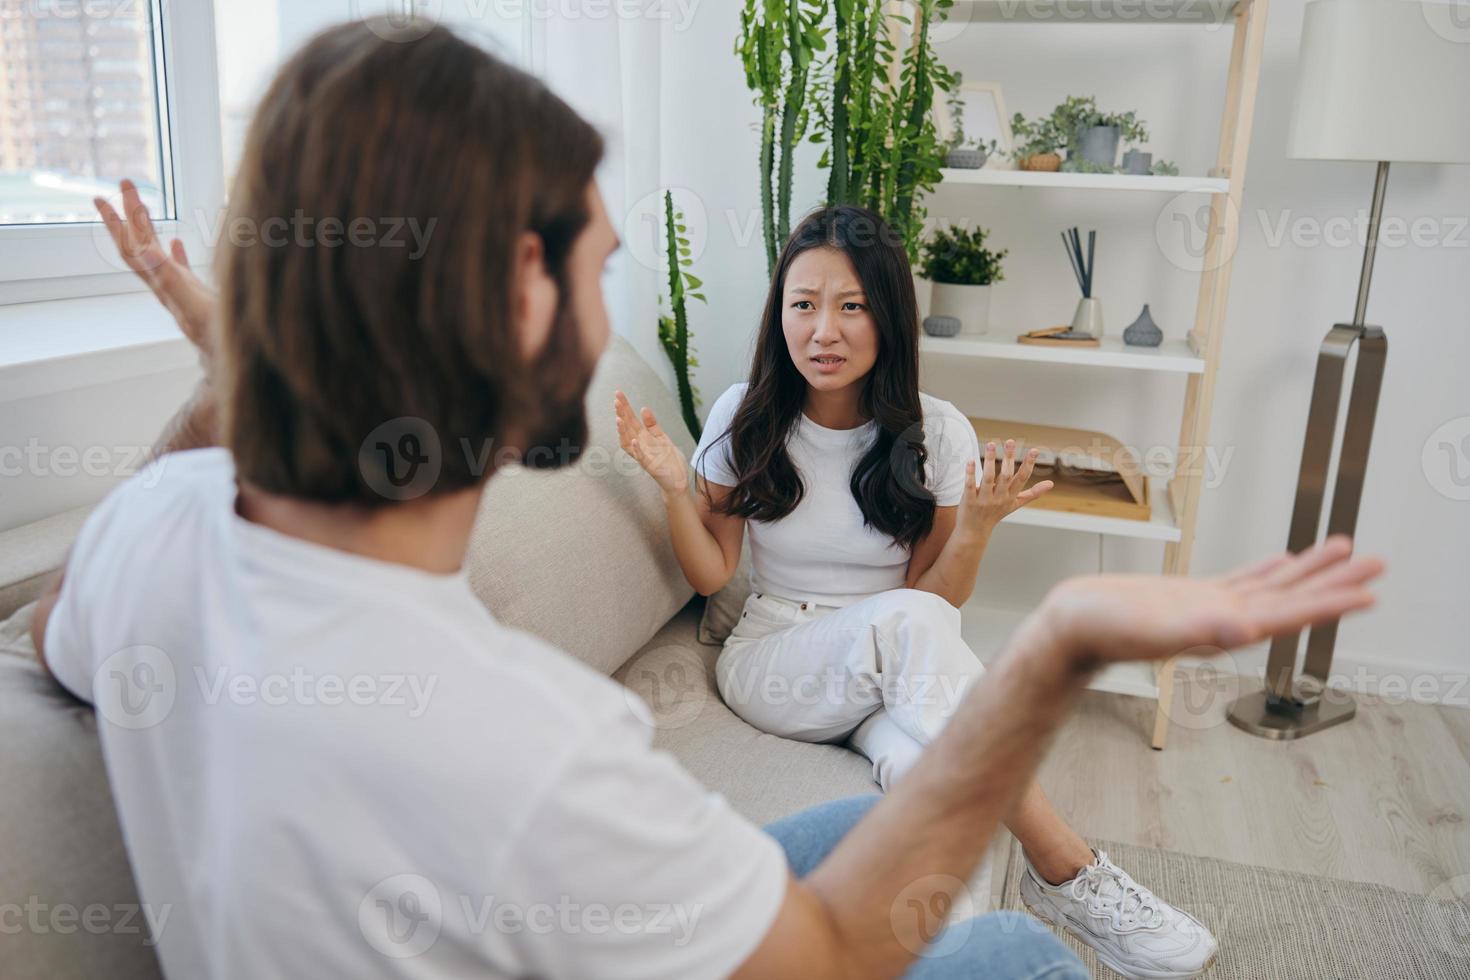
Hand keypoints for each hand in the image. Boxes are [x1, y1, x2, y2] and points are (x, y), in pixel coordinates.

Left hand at [95, 179, 216, 355]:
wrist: (232, 360)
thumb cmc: (216, 335)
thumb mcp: (191, 301)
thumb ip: (168, 276)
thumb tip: (146, 249)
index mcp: (162, 282)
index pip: (133, 247)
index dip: (118, 222)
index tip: (103, 198)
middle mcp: (166, 284)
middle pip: (140, 244)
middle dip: (129, 214)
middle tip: (124, 184)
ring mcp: (181, 290)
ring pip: (157, 253)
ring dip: (148, 229)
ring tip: (141, 207)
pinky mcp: (197, 296)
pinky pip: (180, 268)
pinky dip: (174, 252)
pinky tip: (175, 241)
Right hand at [614, 390, 688, 494]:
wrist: (678, 479)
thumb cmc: (668, 460)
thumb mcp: (661, 437)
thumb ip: (652, 424)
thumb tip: (643, 408)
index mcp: (643, 437)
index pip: (631, 420)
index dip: (625, 407)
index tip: (618, 394)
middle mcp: (639, 446)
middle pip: (627, 428)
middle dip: (621, 414)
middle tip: (616, 400)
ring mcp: (643, 456)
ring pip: (628, 443)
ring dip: (623, 432)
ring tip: (619, 419)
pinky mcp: (650, 466)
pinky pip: (641, 458)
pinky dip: (637, 449)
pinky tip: (634, 441)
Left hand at [957, 439, 1053, 537]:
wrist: (975, 532)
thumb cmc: (995, 514)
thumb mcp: (1015, 504)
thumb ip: (1032, 493)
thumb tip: (1051, 484)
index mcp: (1011, 496)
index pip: (1022, 478)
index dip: (1028, 464)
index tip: (1034, 450)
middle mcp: (999, 498)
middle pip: (1006, 476)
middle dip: (1009, 458)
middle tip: (1010, 441)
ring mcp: (984, 500)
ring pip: (988, 478)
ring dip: (989, 460)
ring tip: (991, 444)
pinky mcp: (969, 501)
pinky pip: (971, 486)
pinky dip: (970, 474)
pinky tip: (970, 461)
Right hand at [1038, 535, 1382, 667]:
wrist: (1069, 629)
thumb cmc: (1099, 632)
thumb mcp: (1147, 629)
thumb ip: (1195, 633)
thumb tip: (1241, 632)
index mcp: (1222, 629)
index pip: (1288, 615)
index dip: (1329, 604)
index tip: (1369, 592)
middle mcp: (1224, 620)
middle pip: (1292, 599)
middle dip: (1336, 583)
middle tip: (1377, 564)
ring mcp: (1210, 608)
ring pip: (1273, 587)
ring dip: (1310, 571)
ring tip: (1345, 551)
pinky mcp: (1192, 596)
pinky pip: (1243, 581)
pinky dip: (1269, 569)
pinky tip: (1283, 560)